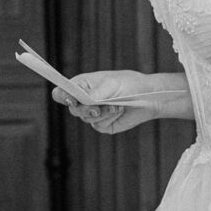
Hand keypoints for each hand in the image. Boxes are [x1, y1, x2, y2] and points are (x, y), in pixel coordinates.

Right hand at [53, 70, 169, 135]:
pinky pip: (99, 125)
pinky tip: (120, 110)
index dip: (61, 96)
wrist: (148, 97)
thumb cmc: (129, 84)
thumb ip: (93, 94)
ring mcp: (93, 113)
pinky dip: (109, 118)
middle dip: (85, 109)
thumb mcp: (110, 84)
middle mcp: (84, 100)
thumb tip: (81, 101)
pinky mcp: (103, 124)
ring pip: (86, 118)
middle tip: (97, 108)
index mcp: (82, 85)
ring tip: (117, 105)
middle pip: (72, 109)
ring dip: (102, 112)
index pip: (61, 92)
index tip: (70, 99)